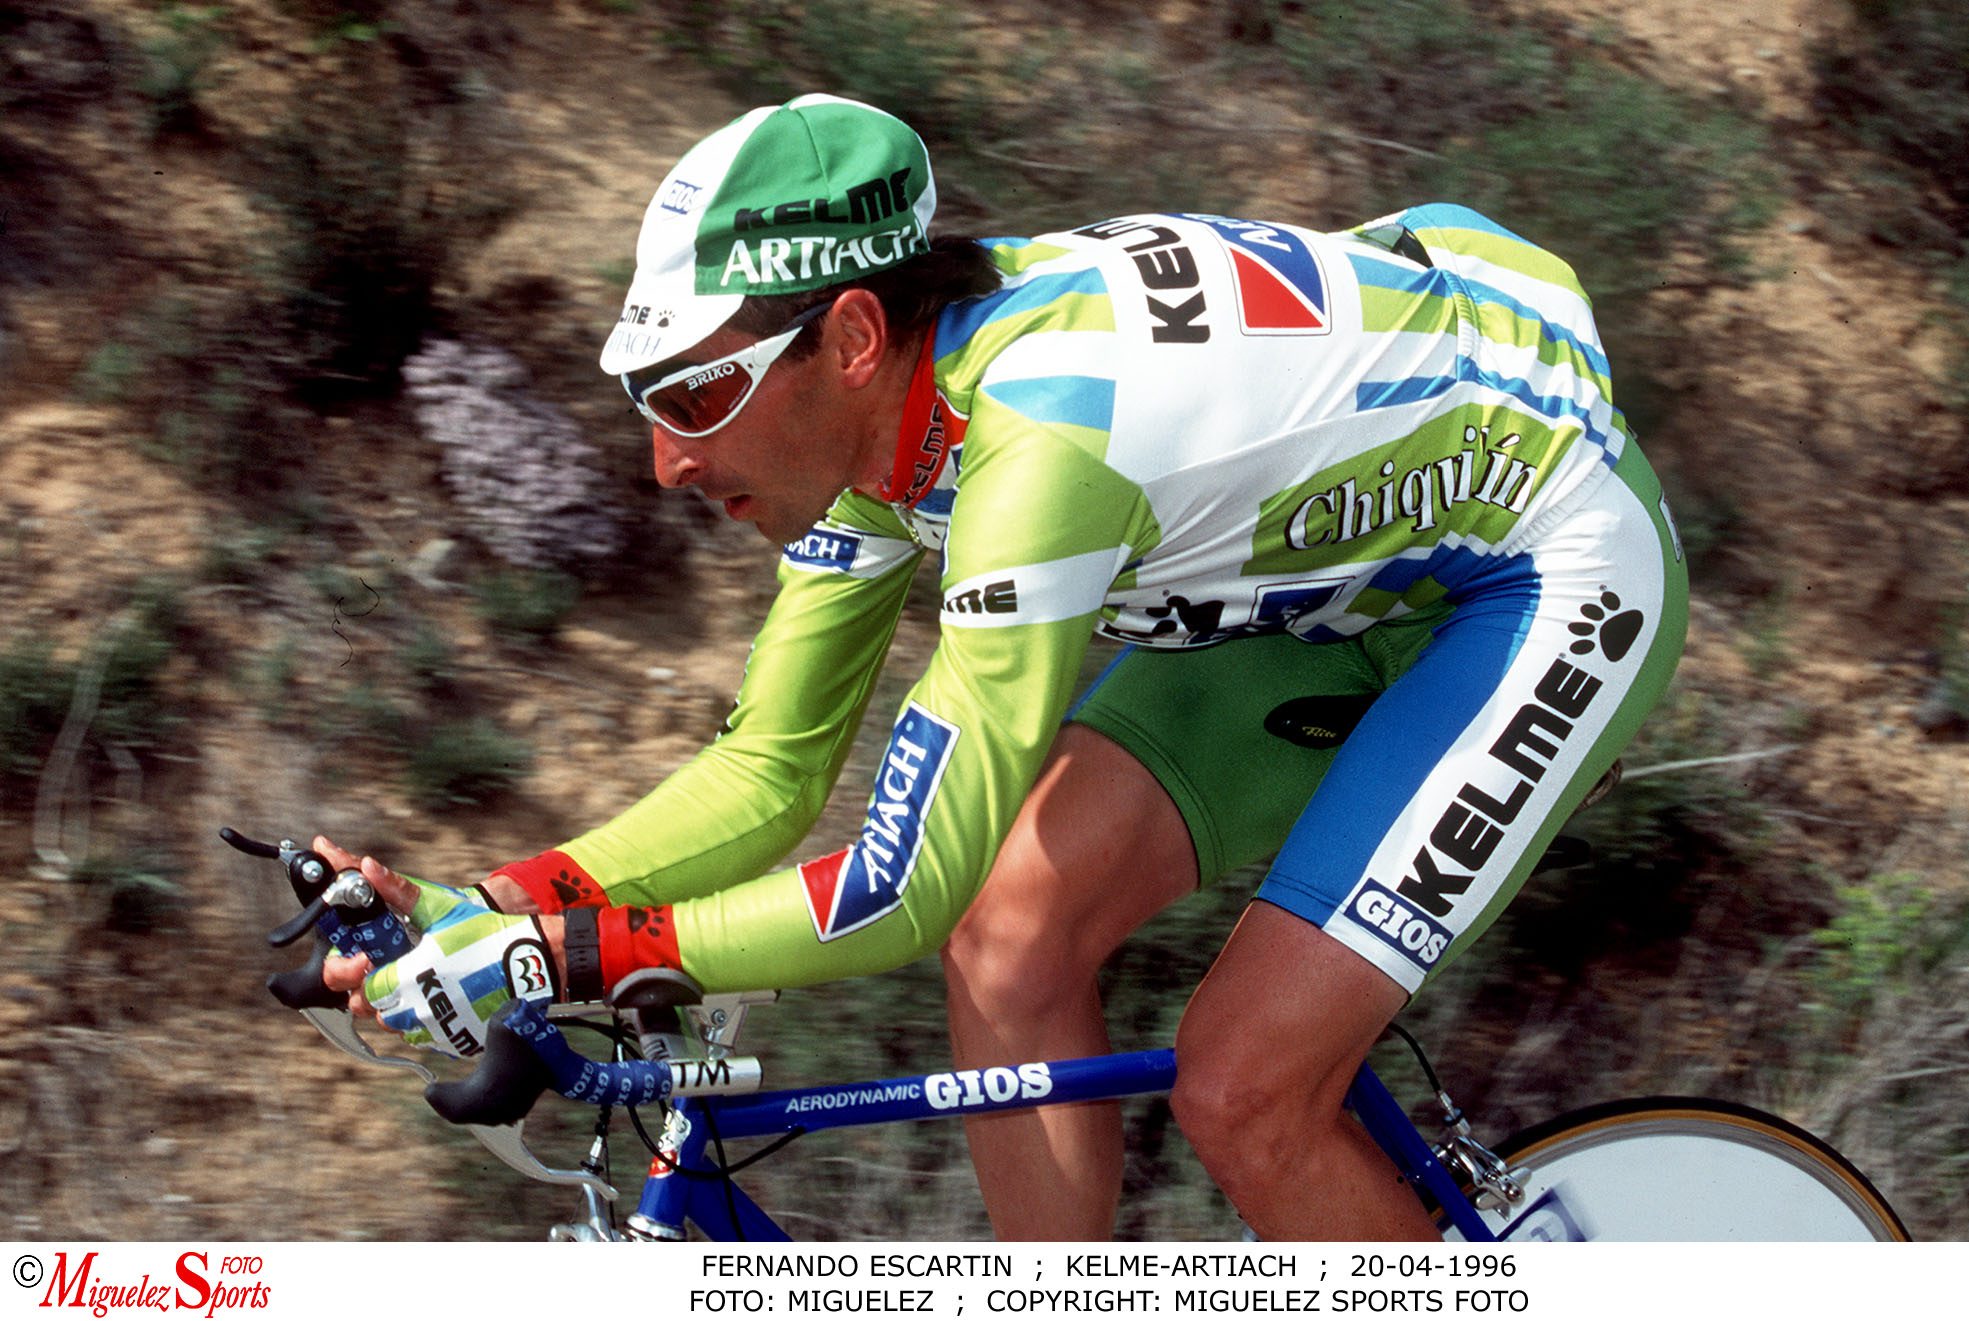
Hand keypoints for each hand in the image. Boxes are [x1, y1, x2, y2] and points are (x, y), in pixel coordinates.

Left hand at [316, 837, 565, 1056]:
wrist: (533, 962)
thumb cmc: (485, 933)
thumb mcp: (441, 909)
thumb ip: (399, 891)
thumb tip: (368, 867)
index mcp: (408, 977)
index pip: (365, 989)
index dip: (368, 976)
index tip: (380, 965)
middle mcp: (419, 1009)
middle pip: (378, 1013)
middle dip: (383, 996)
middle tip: (400, 977)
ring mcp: (440, 1030)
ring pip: (402, 1030)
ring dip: (405, 1012)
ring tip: (424, 990)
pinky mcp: (458, 1042)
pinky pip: (430, 1040)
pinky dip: (432, 1025)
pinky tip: (447, 1003)